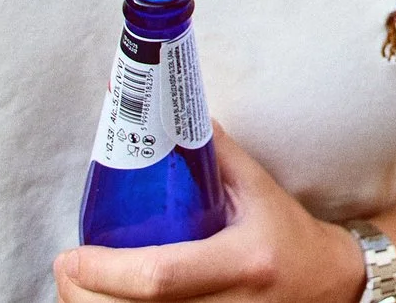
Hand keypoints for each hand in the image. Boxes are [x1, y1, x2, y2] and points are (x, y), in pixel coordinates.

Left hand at [54, 128, 364, 302]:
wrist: (327, 285)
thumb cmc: (288, 233)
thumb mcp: (257, 189)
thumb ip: (212, 153)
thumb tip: (167, 110)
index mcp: (242, 260)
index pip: (161, 276)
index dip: (107, 271)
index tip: (72, 255)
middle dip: (85, 296)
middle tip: (68, 268)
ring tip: (80, 281)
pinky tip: (107, 297)